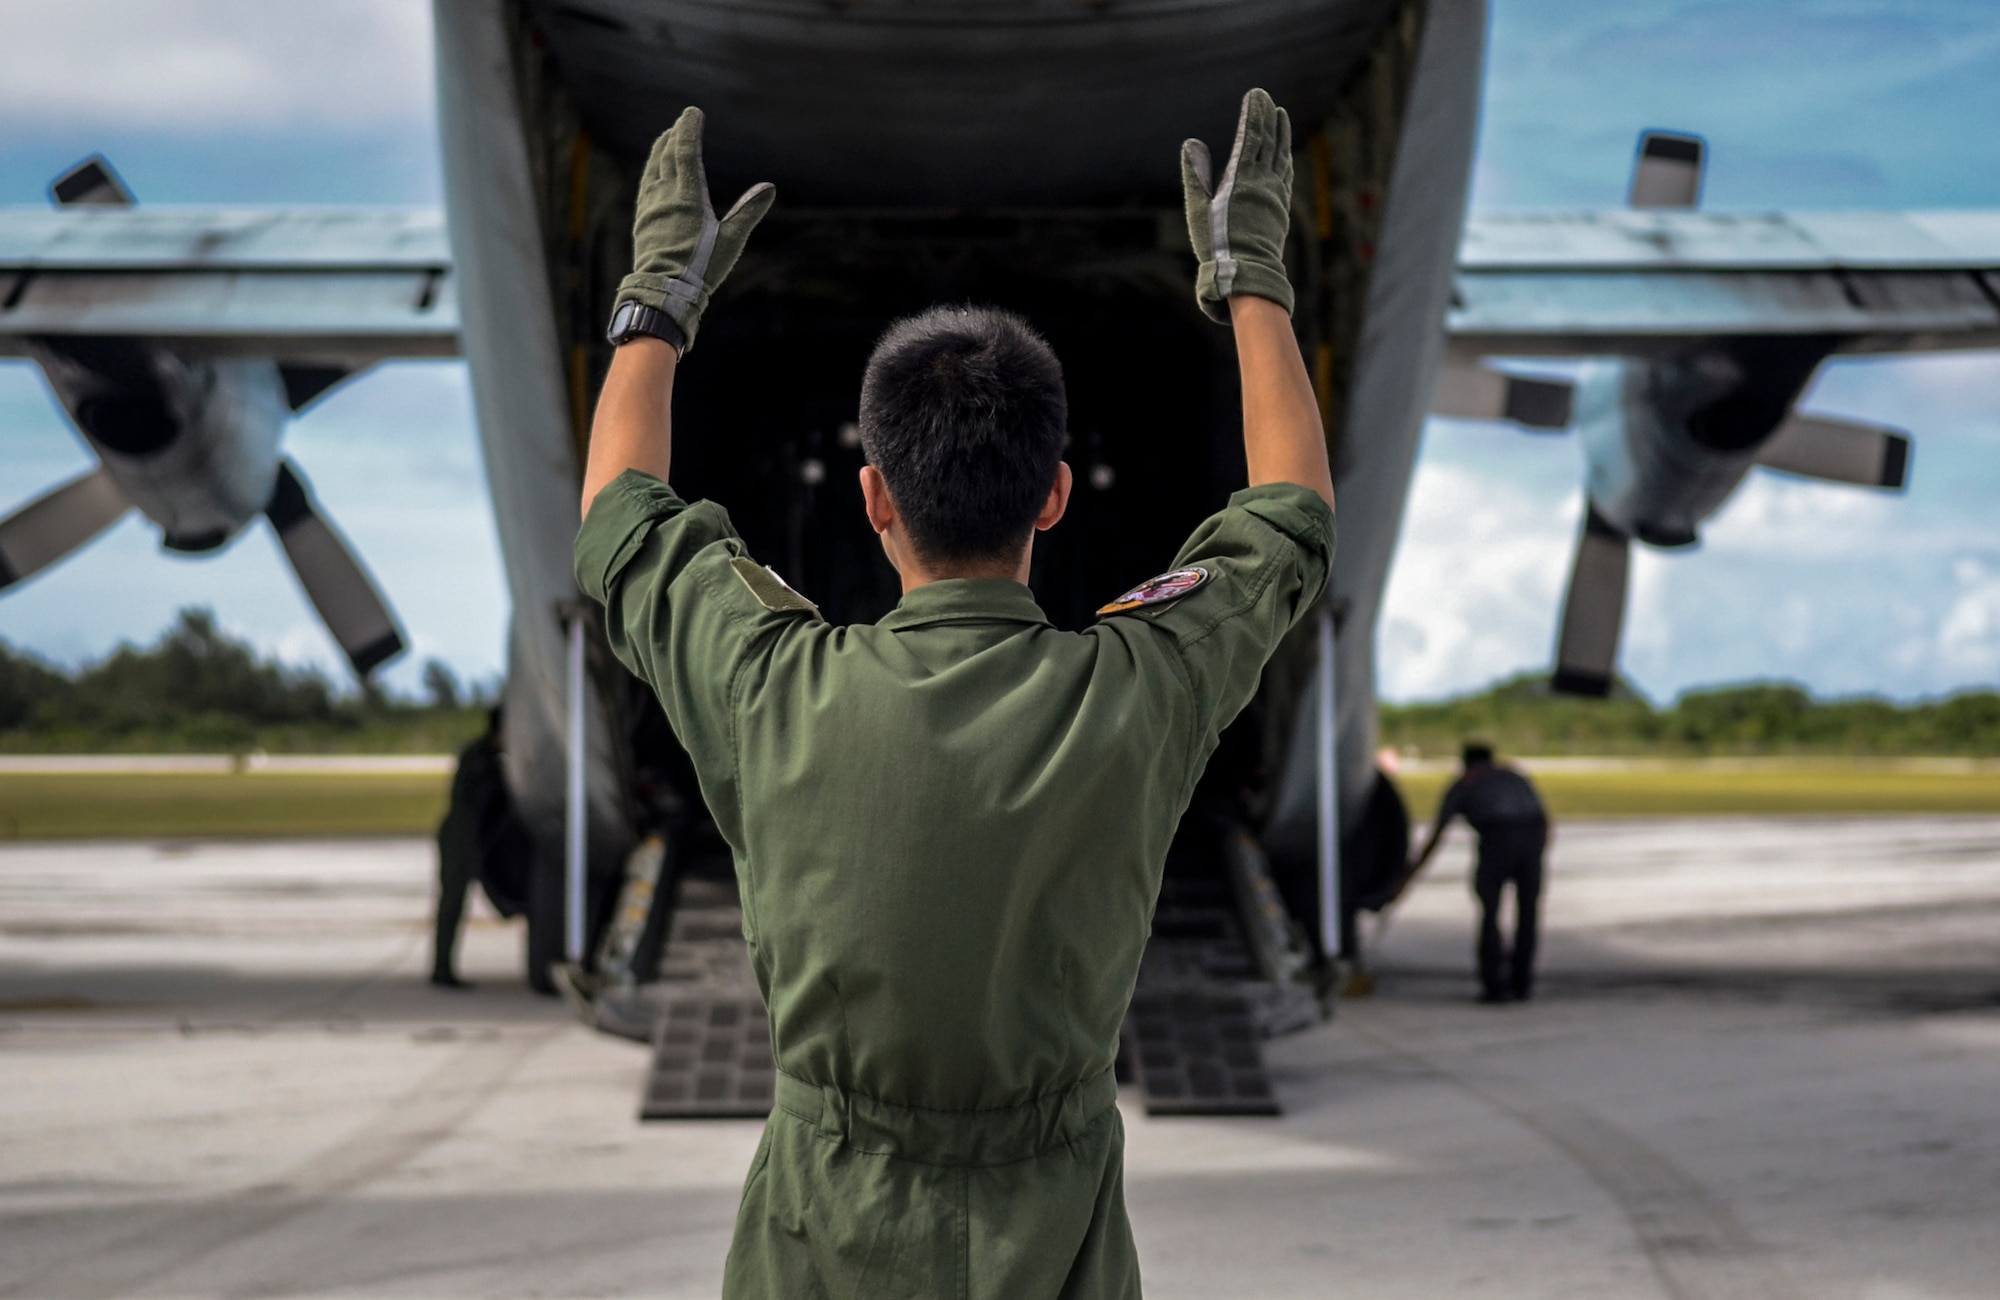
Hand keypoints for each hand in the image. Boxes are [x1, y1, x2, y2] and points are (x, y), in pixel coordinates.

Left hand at [614, 107, 774, 353]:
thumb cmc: (702, 268)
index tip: (693, 112)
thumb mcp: (732, 240)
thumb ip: (749, 211)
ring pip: (653, 169)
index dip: (688, 129)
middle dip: (675, 135)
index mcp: (687, 196)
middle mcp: (665, 196)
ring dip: (660, 149)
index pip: (684, 151)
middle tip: (683, 122)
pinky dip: (652, 170)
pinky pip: (646, 186)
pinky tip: (654, 173)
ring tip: (666, 139)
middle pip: (666, 155)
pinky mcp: (643, 221)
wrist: (666, 291)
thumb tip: (769, 187)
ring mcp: (651, 208)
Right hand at [1181, 88, 1295, 322]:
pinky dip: (1286, 158)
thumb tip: (1191, 143)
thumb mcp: (1198, 209)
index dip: (1255, 113)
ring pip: (1281, 156)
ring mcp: (1275, 194)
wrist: (1247, 273)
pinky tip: (1285, 154)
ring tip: (1281, 116)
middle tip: (1267, 99)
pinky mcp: (1280, 208)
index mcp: (1242, 177)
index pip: (1252, 136)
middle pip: (1269, 141)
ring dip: (1281, 134)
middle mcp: (1263, 181)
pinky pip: (1285, 175)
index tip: (1256, 95)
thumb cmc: (1216, 243)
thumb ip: (1195, 174)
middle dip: (1268, 117)